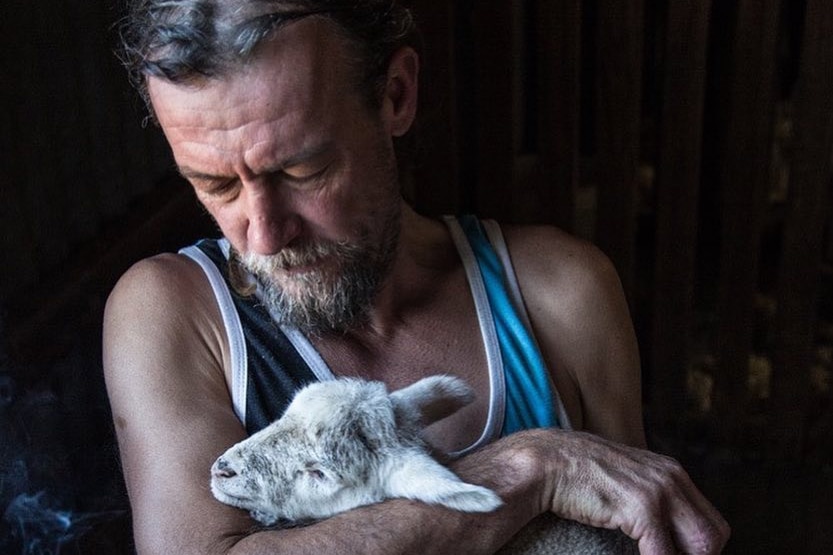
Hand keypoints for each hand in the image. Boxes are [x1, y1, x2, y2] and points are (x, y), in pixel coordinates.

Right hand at [522, 429, 729, 554]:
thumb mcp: (624, 481)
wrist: (547, 461)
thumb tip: (658, 531)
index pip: (710, 523)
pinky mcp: (641, 507)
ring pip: (702, 547)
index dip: (699, 551)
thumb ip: (646, 498)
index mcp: (671, 472)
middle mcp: (672, 478)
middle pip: (713, 535)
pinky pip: (665, 554)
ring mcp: (659, 491)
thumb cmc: (577, 476)